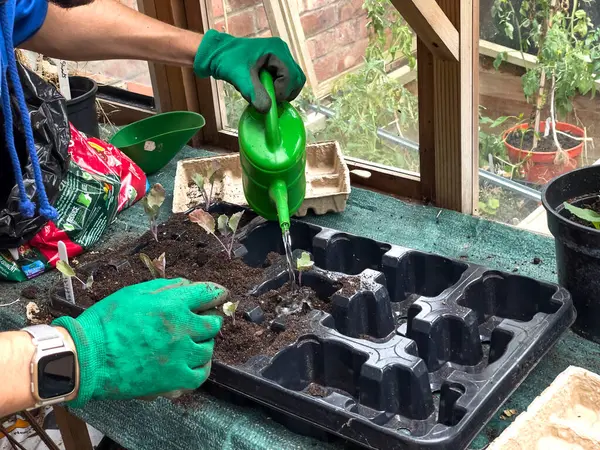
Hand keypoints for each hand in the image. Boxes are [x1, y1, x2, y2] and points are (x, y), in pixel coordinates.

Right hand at [52, 279, 226, 406]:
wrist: (86, 358)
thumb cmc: (105, 323)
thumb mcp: (134, 293)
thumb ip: (165, 287)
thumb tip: (187, 285)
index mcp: (173, 304)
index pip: (209, 294)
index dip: (217, 293)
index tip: (219, 295)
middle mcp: (182, 329)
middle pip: (213, 323)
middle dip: (209, 319)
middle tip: (201, 320)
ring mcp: (180, 356)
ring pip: (208, 348)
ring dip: (202, 343)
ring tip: (190, 342)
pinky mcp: (174, 380)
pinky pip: (201, 374)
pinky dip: (200, 367)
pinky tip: (193, 362)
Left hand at [194, 29, 305, 112]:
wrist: (216, 53)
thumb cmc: (226, 60)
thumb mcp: (240, 77)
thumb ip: (254, 93)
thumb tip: (267, 110)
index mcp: (277, 50)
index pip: (291, 77)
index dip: (282, 92)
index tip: (267, 100)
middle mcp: (282, 52)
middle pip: (296, 79)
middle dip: (285, 93)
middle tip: (269, 100)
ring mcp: (279, 58)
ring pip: (292, 82)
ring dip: (281, 93)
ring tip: (264, 95)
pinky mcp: (274, 65)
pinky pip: (283, 81)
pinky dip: (276, 90)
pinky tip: (262, 90)